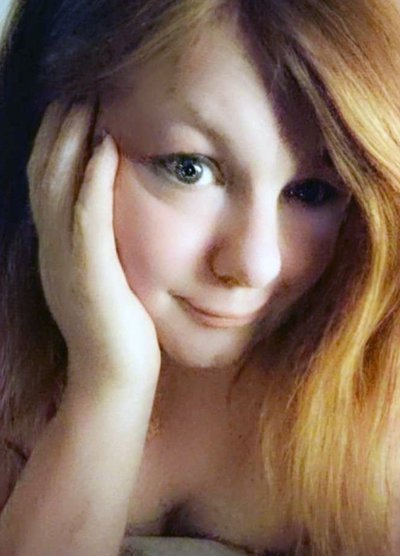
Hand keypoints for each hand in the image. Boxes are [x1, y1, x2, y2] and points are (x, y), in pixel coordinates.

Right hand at [27, 102, 160, 388]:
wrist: (115, 381)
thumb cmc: (119, 334)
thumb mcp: (104, 283)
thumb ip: (101, 250)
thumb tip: (114, 221)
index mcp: (57, 251)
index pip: (48, 184)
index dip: (56, 143)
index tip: (75, 108)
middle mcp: (53, 250)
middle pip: (44, 174)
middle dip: (59, 129)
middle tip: (78, 90)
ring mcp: (66, 261)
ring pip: (56, 187)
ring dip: (71, 141)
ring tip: (88, 103)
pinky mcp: (89, 274)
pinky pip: (87, 215)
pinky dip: (94, 177)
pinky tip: (107, 146)